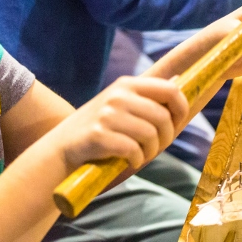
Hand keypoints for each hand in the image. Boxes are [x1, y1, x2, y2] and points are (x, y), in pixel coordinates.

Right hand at [47, 77, 188, 171]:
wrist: (62, 147)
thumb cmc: (99, 129)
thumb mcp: (120, 105)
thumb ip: (146, 97)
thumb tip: (178, 80)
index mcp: (126, 84)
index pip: (170, 90)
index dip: (180, 108)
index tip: (176, 124)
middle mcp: (117, 95)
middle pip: (162, 117)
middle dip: (165, 138)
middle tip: (154, 148)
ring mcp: (107, 114)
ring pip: (150, 135)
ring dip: (150, 152)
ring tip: (140, 156)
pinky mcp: (98, 135)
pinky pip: (133, 150)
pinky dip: (136, 160)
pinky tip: (128, 161)